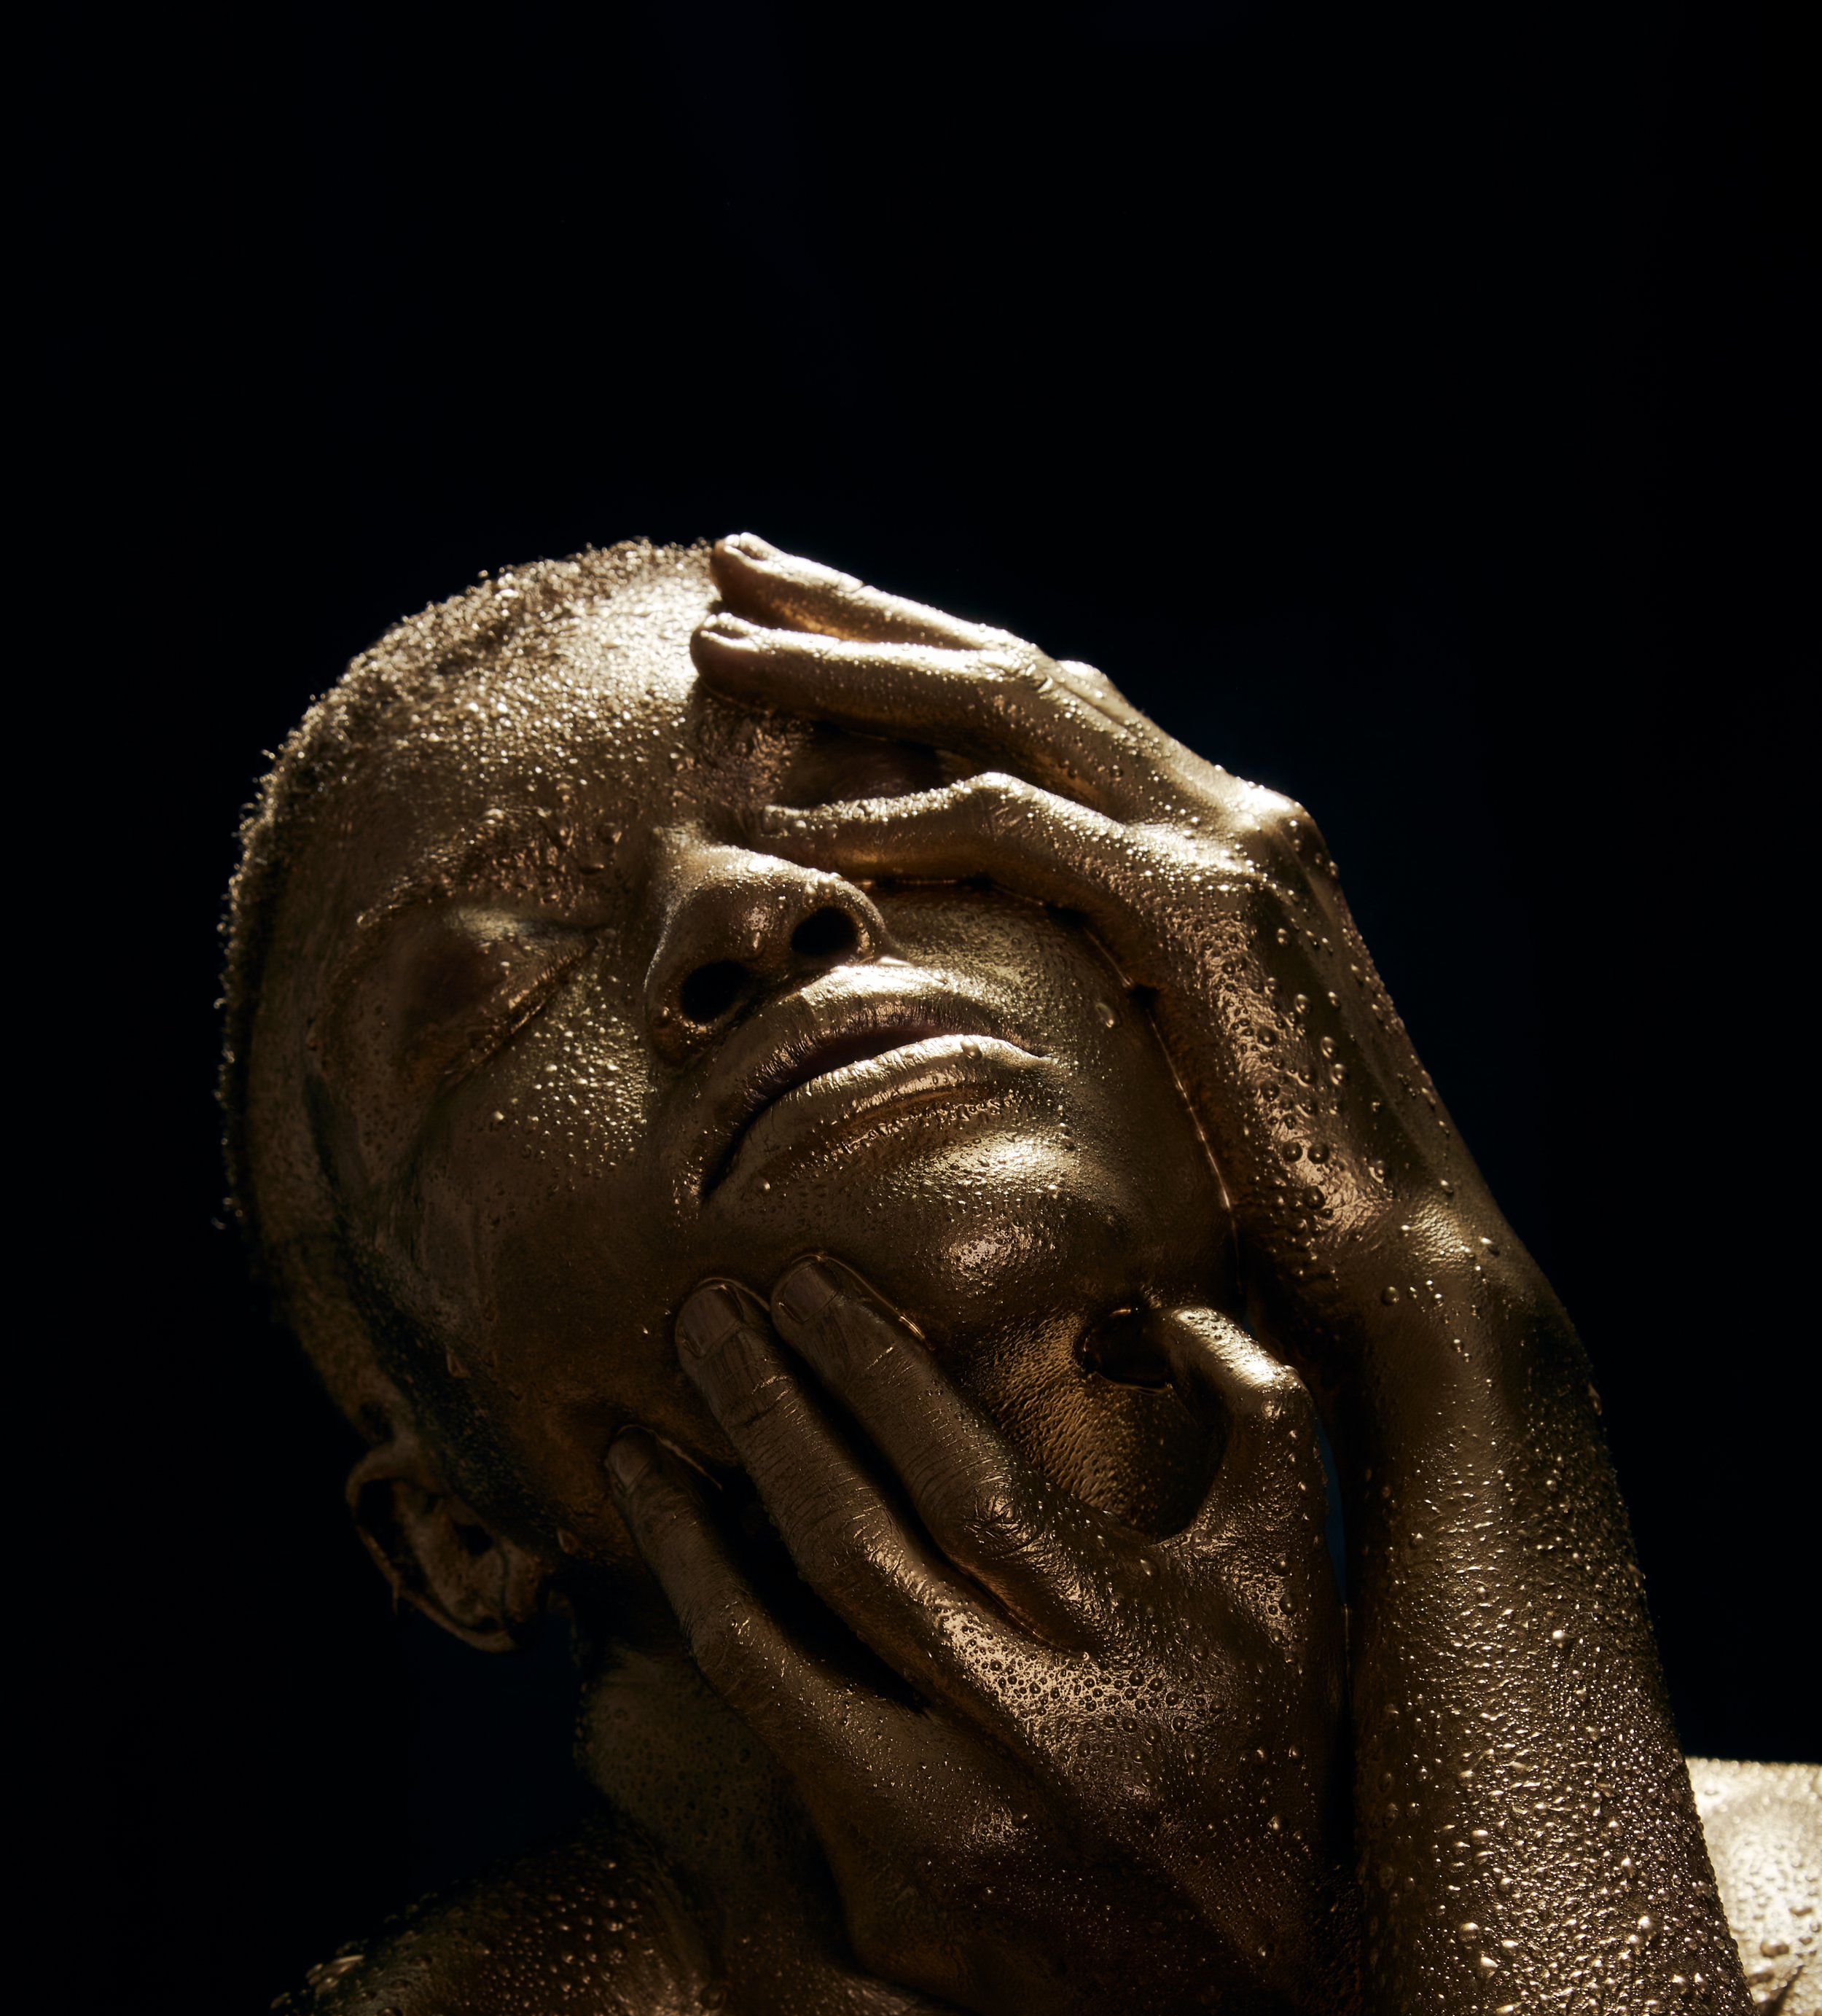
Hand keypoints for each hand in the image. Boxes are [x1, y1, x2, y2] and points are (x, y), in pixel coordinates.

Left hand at [606, 1256, 1349, 2015]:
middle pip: (845, 1541)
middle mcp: (1024, 1737)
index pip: (960, 1471)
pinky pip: (778, 1756)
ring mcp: (939, 1833)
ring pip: (763, 1657)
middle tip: (703, 1318)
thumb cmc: (1275, 1756)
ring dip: (686, 1542)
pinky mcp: (888, 1906)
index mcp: (1124, 1642)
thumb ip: (1257, 1416)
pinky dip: (730, 1660)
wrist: (1267, 2007)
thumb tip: (1147, 1308)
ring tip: (637, 1453)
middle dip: (761, 1409)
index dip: (867, 1366)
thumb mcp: (1297, 1579)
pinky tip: (690, 1592)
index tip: (805, 1284)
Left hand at [694, 534, 1535, 1392]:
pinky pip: (1025, 833)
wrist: (1412, 1281)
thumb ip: (1102, 1003)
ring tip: (721, 648)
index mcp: (1227, 845)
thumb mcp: (1174, 1076)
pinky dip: (905, 819)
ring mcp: (1231, 852)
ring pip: (1011, 710)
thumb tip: (988, 1009)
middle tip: (732, 564)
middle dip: (864, 612)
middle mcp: (1235, 817)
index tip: (796, 629)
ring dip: (854, 670)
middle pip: (1018, 669)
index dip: (919, 653)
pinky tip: (801, 828)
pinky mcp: (1212, 918)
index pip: (1052, 711)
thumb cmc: (1284, 1221)